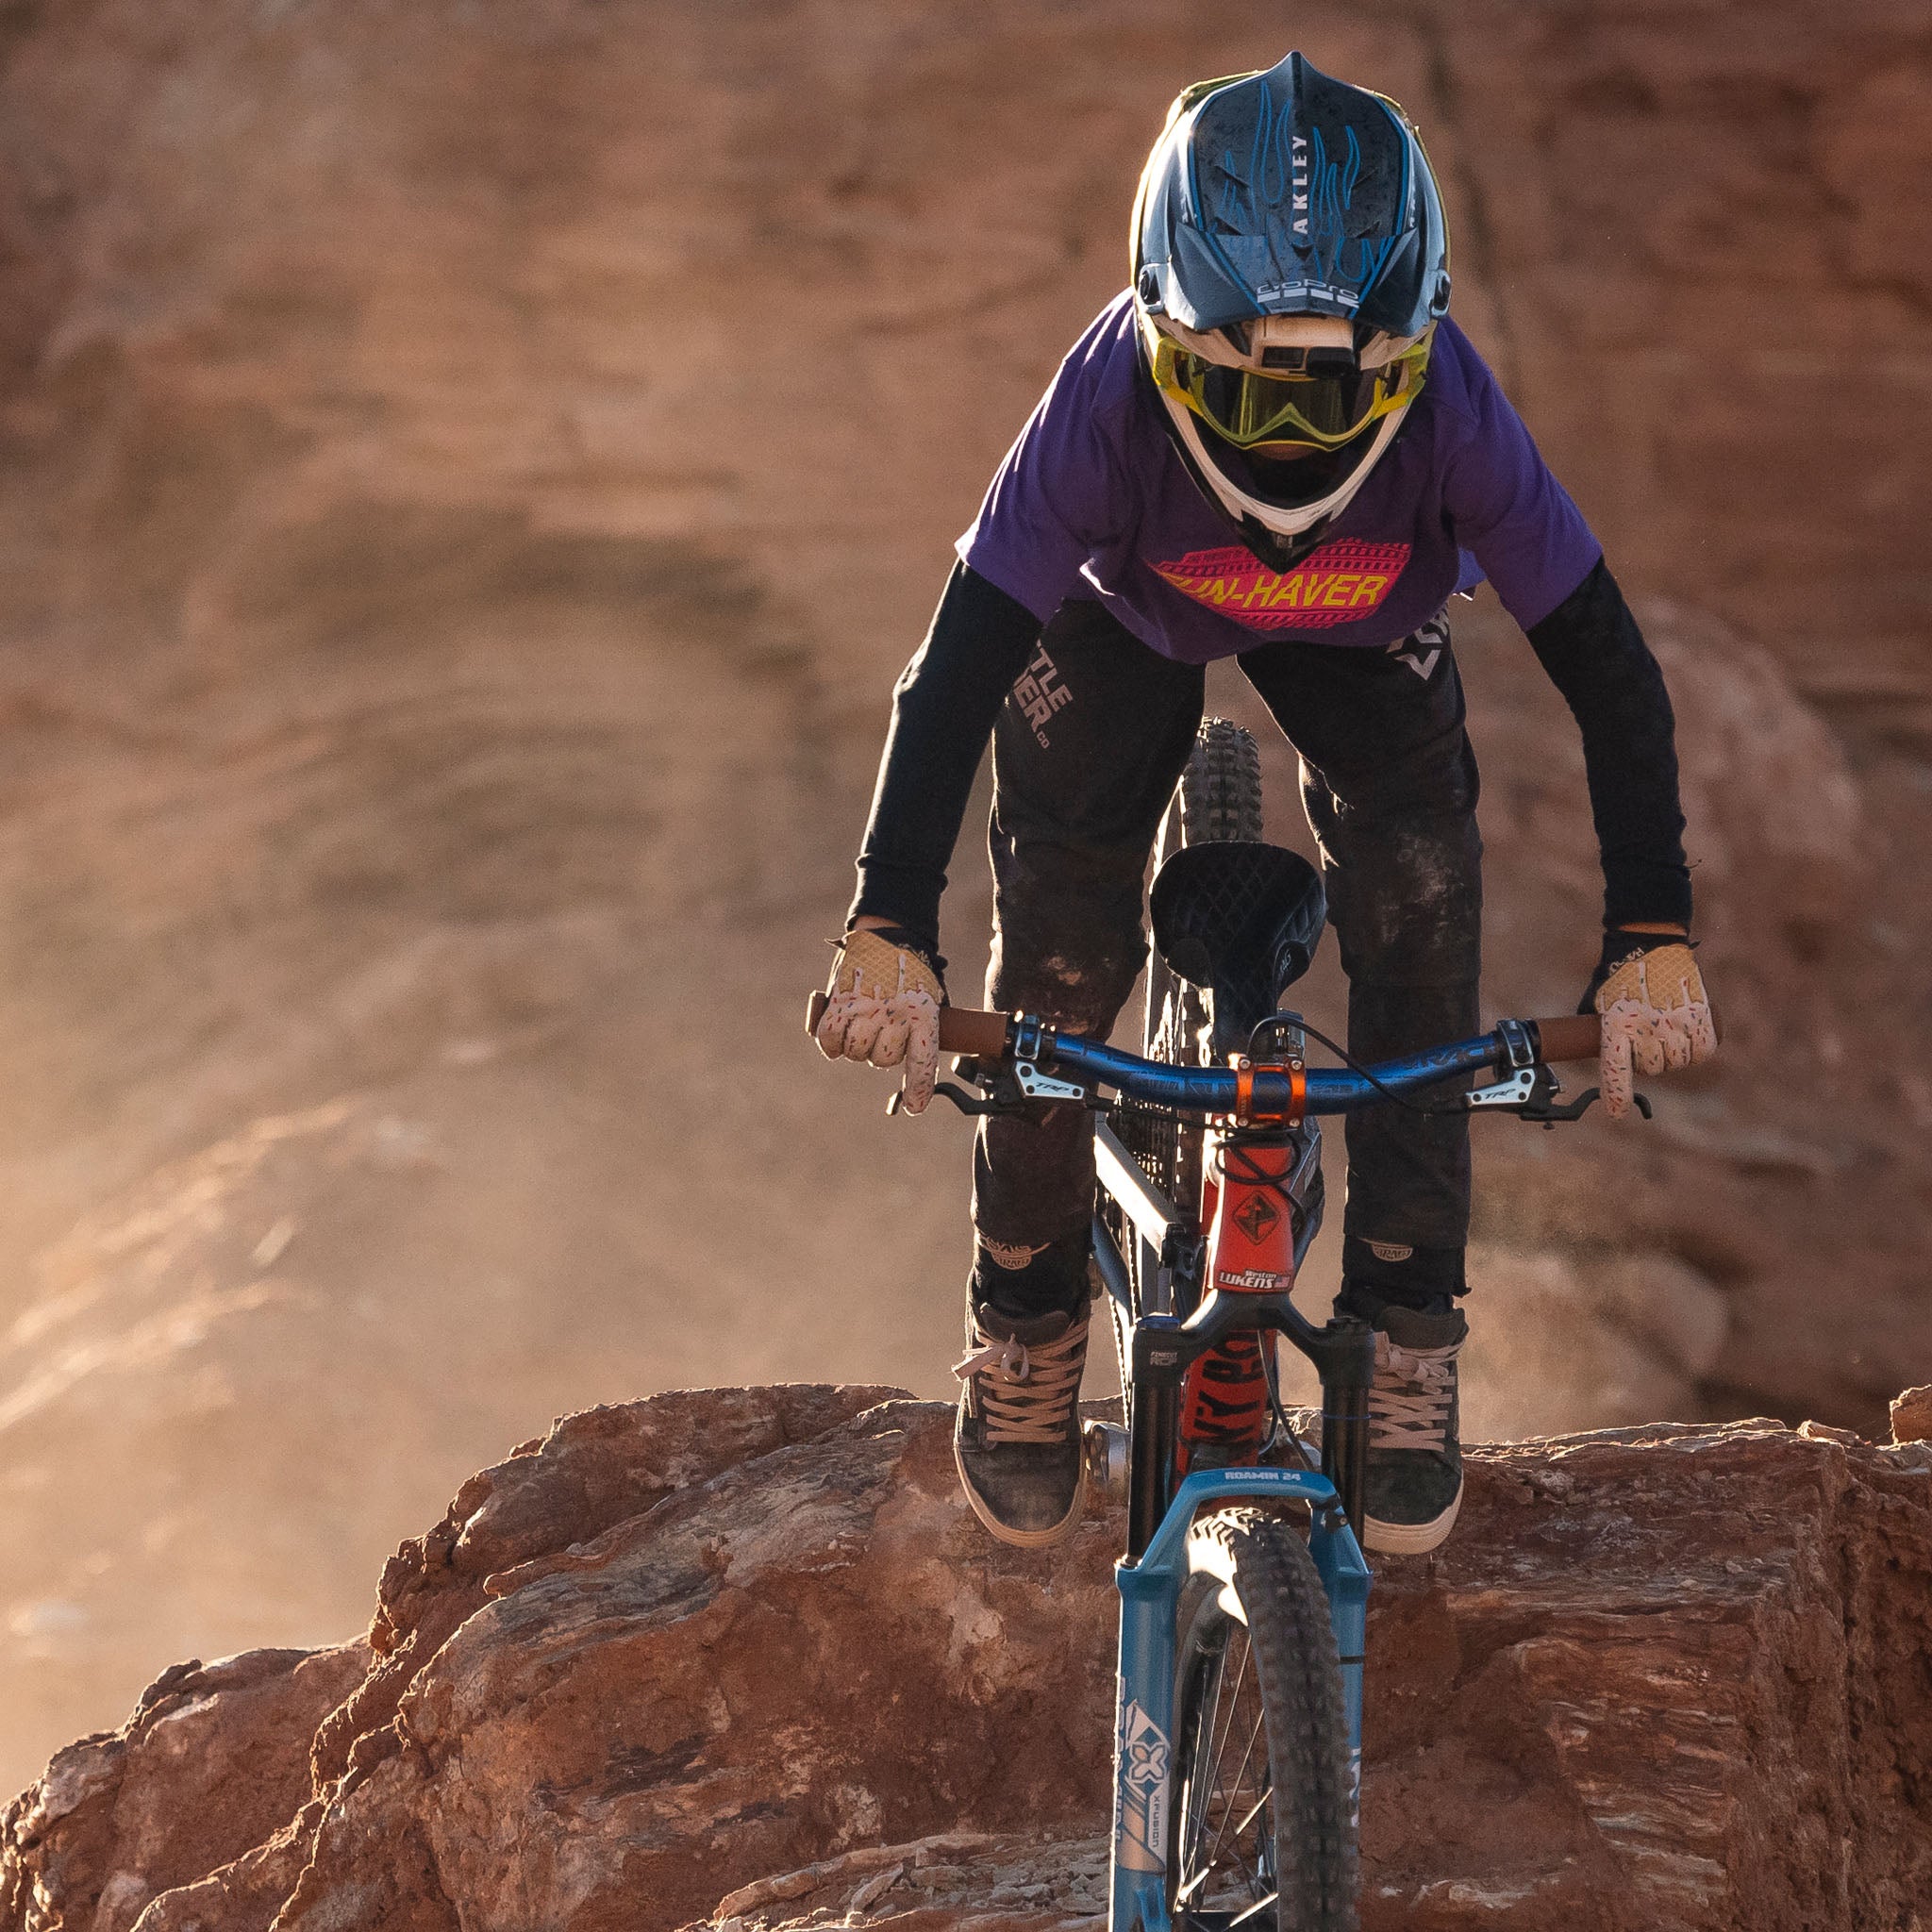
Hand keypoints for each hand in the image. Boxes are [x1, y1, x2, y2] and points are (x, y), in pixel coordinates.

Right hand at [814, 925, 944, 1113]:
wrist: (888, 931)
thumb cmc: (910, 970)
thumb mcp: (927, 998)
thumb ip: (918, 1031)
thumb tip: (909, 1069)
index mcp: (924, 1014)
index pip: (922, 1062)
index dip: (918, 1089)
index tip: (915, 1107)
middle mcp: (896, 1013)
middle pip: (884, 1059)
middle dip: (881, 1051)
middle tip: (880, 1029)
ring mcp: (867, 1008)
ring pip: (857, 1051)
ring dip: (857, 1044)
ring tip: (862, 1021)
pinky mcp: (840, 1001)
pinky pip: (830, 1039)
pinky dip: (831, 1040)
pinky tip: (837, 1029)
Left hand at [1587, 930, 1716, 1119]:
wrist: (1650, 941)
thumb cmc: (1620, 975)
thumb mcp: (1599, 1002)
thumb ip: (1599, 1032)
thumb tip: (1587, 1054)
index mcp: (1617, 1024)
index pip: (1617, 1069)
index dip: (1617, 1094)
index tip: (1617, 1112)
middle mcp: (1647, 1026)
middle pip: (1652, 1069)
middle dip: (1648, 1060)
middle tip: (1646, 1038)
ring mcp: (1677, 1021)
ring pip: (1679, 1062)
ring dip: (1673, 1053)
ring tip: (1665, 1030)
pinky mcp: (1702, 1014)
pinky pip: (1704, 1050)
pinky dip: (1698, 1047)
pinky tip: (1688, 1032)